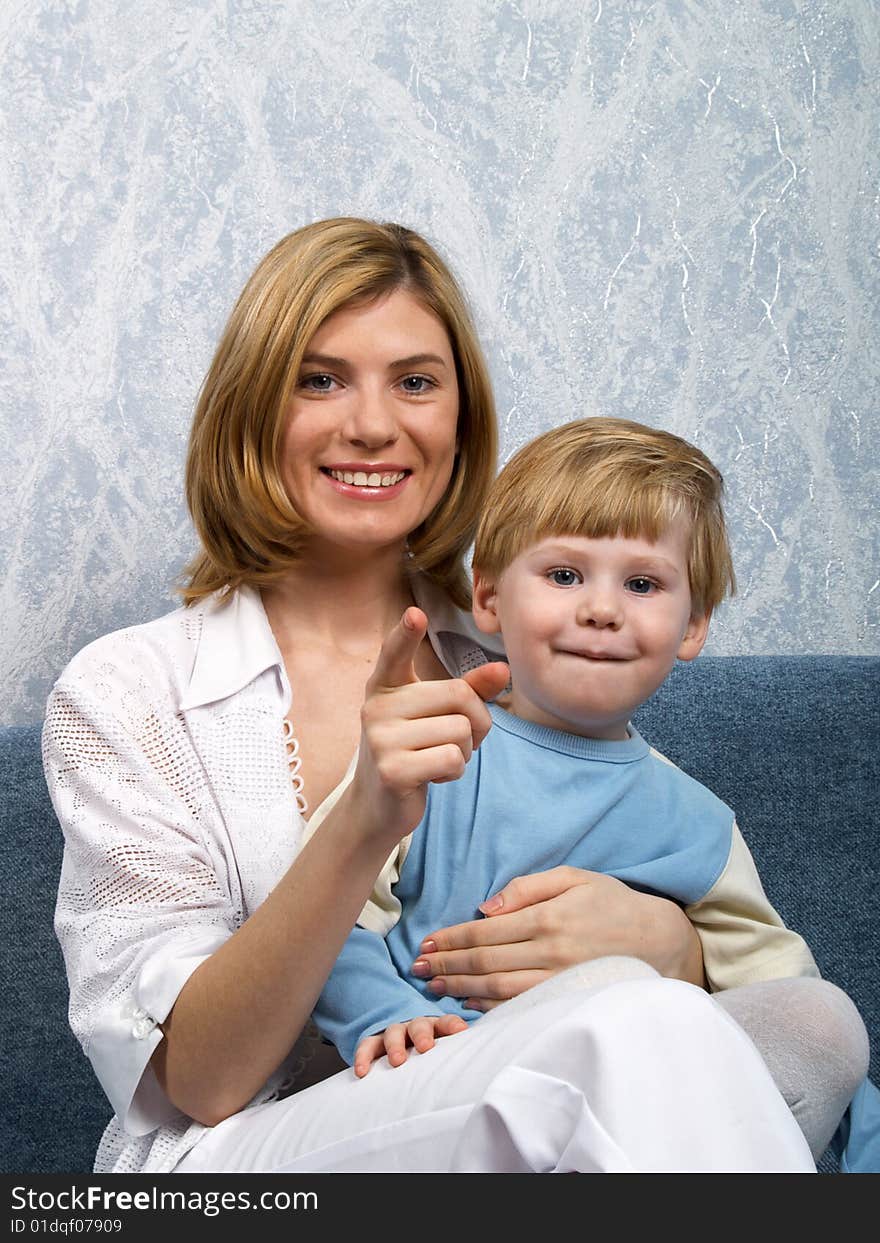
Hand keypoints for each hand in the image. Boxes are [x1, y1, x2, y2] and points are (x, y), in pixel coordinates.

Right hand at [350, 607, 509, 845]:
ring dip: (464, 751)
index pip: (394, 654)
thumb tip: (502, 668)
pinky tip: (434, 776)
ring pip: (460, 730)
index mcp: (385, 686)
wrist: (378, 806)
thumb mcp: (436, 716)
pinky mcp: (391, 769)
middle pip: (458, 695)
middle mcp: (377, 707)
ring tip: (439, 759)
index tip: (415, 614)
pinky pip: (451, 758)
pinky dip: (455, 770)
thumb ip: (468, 690)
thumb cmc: (413, 751)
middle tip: (461, 740)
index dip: (405, 634)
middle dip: (476, 722)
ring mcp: (380, 738)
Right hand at [353, 1014, 468, 1076]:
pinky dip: (363, 1057)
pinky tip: (362, 1071)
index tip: (461, 1032)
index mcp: (436, 1027)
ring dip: (395, 1045)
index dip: (452, 1025)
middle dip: (422, 1035)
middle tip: (425, 1047)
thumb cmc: (429, 1049)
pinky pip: (367, 1046)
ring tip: (397, 1061)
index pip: (446, 1022)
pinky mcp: (374, 1042)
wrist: (401, 1039)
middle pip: (419, 1025)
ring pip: (393, 1033)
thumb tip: (488, 1062)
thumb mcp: (444, 1049)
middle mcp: (414, 1026)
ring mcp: (394, 1033)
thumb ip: (459, 1051)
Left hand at [411, 866, 704, 1007]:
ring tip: (434, 986)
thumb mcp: (574, 878)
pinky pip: (520, 1007)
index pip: (485, 932)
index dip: (452, 938)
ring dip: (460, 989)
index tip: (428, 943)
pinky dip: (489, 1008)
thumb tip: (487, 907)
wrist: (658, 939)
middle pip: (485, 962)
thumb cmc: (611, 903)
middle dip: (447, 965)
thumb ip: (528, 887)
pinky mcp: (567, 1000)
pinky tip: (467, 1004)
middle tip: (418, 968)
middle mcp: (551, 952)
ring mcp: (559, 981)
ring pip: (497, 989)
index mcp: (548, 918)